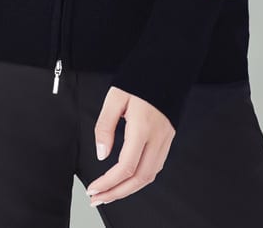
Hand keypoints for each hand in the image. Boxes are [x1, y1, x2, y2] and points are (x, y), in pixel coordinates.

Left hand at [85, 86, 174, 206]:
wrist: (168, 64)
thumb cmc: (141, 77)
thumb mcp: (115, 97)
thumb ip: (105, 126)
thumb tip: (102, 154)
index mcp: (143, 127)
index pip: (125, 167)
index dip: (108, 183)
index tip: (94, 188)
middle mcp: (157, 137)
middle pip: (139, 178)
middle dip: (117, 193)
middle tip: (98, 198)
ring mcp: (165, 138)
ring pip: (150, 175)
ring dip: (130, 189)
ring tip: (111, 192)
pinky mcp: (168, 136)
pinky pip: (156, 165)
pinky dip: (141, 177)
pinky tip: (129, 177)